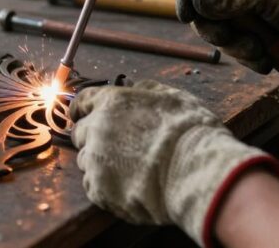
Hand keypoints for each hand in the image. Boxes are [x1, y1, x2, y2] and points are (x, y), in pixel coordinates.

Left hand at [70, 80, 278, 246]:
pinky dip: (106, 188)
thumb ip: (146, 91)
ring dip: (101, 164)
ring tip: (128, 171)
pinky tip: (128, 187)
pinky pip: (93, 187)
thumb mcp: (173, 97)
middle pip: (80, 133)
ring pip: (87, 161)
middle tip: (117, 147)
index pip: (81, 102)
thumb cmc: (191, 133)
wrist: (197, 173)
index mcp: (111, 102)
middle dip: (94, 138)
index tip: (82, 115)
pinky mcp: (99, 189)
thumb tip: (135, 89)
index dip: (82, 109)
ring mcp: (96, 159)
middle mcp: (97, 128)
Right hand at [176, 0, 278, 73]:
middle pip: (205, 14)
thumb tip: (199, 2)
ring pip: (221, 37)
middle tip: (229, 39)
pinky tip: (267, 58)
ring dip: (237, 48)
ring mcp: (246, 15)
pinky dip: (250, 58)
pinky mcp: (256, 36)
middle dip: (216, 31)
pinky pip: (239, 51)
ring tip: (260, 50)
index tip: (186, 16)